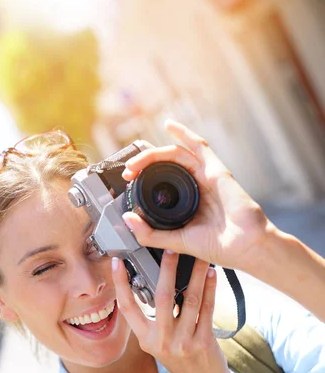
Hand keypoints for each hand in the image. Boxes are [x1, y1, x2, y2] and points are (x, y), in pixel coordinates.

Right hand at [111, 254, 231, 372]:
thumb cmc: (182, 360)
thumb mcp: (161, 343)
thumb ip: (158, 319)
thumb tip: (160, 284)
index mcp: (145, 339)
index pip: (127, 308)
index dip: (121, 284)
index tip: (118, 262)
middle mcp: (160, 341)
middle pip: (161, 298)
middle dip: (166, 270)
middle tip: (169, 248)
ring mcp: (182, 343)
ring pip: (189, 300)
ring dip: (195, 275)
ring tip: (199, 256)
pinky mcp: (203, 342)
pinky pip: (206, 309)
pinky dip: (210, 289)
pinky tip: (212, 275)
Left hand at [122, 119, 269, 272]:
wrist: (246, 246)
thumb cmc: (220, 247)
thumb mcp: (176, 243)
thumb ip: (150, 234)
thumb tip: (127, 219)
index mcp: (187, 203)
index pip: (161, 183)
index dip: (143, 178)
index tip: (128, 183)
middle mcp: (196, 187)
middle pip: (165, 166)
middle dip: (143, 164)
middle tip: (128, 171)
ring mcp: (206, 177)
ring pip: (175, 155)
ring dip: (153, 154)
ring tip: (136, 161)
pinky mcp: (216, 170)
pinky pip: (199, 146)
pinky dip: (184, 133)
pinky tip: (169, 125)